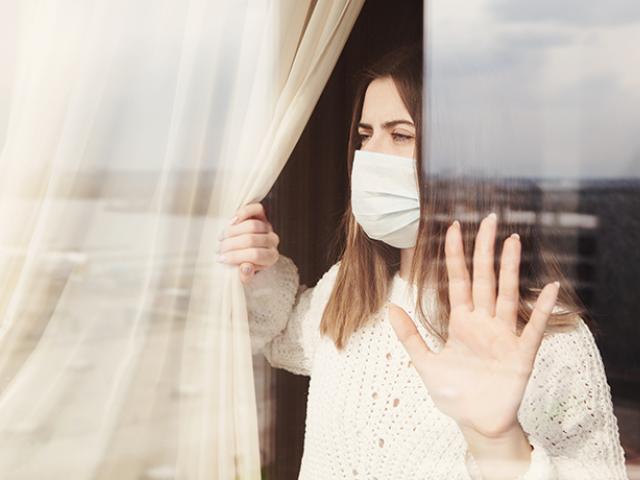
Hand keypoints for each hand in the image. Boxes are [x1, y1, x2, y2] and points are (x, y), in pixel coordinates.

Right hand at [217, 202, 279, 283]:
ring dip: (233, 232)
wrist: (247, 249)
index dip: (236, 256)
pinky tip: (231, 221)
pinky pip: (256, 209)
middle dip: (231, 244)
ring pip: (252, 225)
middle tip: (219, 248)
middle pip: (251, 240)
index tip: (221, 259)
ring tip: (221, 238)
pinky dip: (243, 213)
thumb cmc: (245, 263)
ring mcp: (268, 227)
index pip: (255, 255)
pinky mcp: (262, 215)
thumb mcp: (245, 275)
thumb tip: (245, 267)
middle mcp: (273, 241)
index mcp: (271, 257)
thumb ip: (245, 275)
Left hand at [388, 212, 559, 438]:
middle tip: (489, 219)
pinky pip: (532, 327)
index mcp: (461, 322)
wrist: (477, 423)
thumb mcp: (426, 363)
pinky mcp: (521, 354)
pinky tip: (551, 288)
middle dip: (485, 250)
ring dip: (510, 269)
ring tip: (512, 242)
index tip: (453, 228)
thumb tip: (391, 307)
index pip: (457, 280)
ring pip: (507, 295)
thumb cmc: (454, 393)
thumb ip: (410, 336)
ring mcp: (504, 335)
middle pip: (484, 278)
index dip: (455, 255)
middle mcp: (484, 322)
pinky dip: (542, 309)